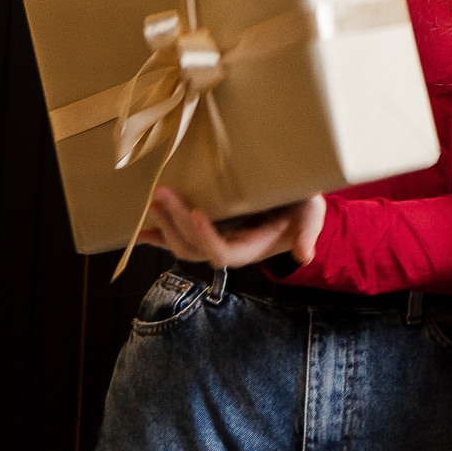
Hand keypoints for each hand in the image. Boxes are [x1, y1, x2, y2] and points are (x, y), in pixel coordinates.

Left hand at [137, 187, 324, 269]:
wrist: (294, 211)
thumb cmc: (302, 211)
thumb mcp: (311, 216)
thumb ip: (307, 233)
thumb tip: (304, 256)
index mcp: (251, 249)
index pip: (223, 253)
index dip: (207, 237)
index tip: (197, 213)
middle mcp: (228, 250)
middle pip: (194, 248)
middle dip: (176, 223)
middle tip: (164, 194)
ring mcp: (215, 242)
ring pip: (181, 246)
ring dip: (164, 226)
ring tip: (155, 201)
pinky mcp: (206, 233)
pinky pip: (178, 240)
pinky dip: (157, 237)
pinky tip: (140, 232)